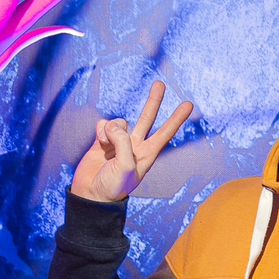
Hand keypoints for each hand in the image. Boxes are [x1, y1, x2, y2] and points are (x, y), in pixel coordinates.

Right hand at [69, 79, 192, 203]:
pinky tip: (99, 142)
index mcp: (146, 155)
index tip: (188, 104)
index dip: (176, 119)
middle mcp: (135, 146)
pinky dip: (100, 130)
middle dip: (153, 101)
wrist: (90, 195)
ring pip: (120, 122)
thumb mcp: (125, 166)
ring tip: (106, 145)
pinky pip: (103, 124)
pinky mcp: (102, 140)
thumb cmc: (112, 186)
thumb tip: (114, 126)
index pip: (165, 133)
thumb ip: (124, 142)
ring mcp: (118, 142)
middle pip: (147, 118)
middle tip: (160, 83)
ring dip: (112, 130)